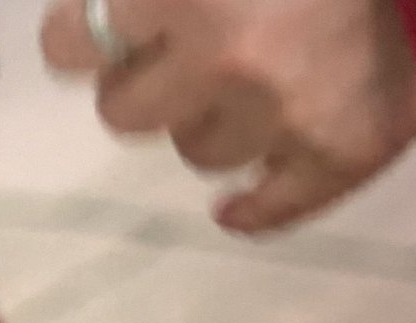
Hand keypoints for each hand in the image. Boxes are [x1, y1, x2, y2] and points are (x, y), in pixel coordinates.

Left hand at [41, 0, 415, 232]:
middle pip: (125, 112)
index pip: (70, 45)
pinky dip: (254, 210)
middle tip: (183, 55)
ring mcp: (283, 113)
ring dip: (212, 120)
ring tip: (257, 80)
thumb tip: (110, 13)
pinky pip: (273, 208)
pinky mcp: (345, 150)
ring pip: (198, 151)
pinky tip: (237, 210)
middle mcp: (222, 57)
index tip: (102, 35)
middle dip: (145, 84)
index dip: (81, 41)